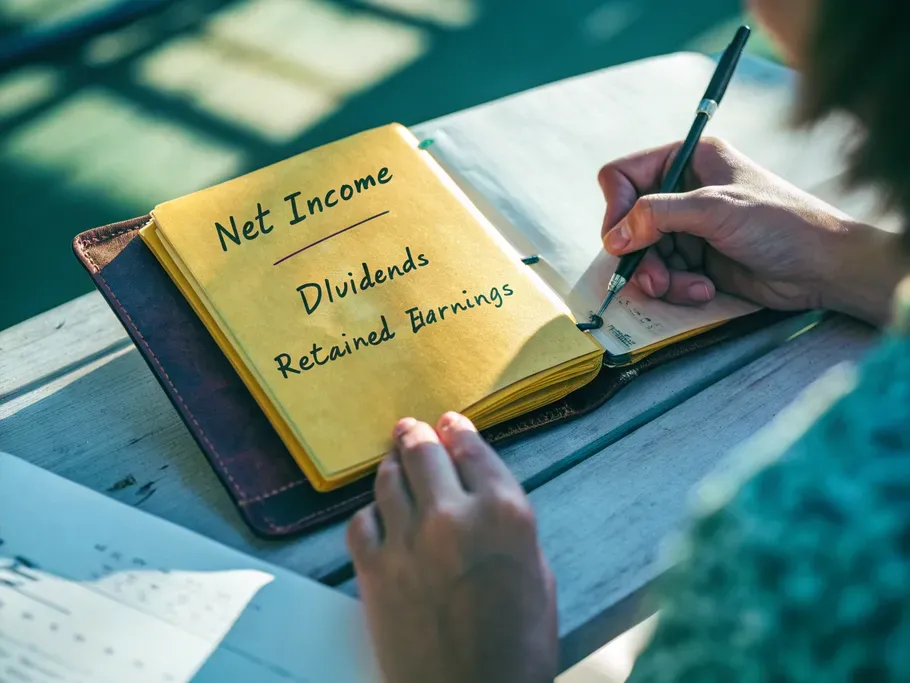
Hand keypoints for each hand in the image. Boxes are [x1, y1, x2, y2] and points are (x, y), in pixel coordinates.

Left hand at [347, 413, 555, 682]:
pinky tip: (380, 516)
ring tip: (392, 462)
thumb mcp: (538, 574)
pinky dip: (371, 513)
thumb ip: (509, 524)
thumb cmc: (521, 645)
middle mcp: (453, 515)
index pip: (472, 449)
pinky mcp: (373, 570)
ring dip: (391, 465)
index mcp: (505, 513)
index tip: (448, 423)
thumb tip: (482, 493)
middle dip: (416, 436)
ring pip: (387, 479)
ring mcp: (408, 541)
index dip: (457, 430)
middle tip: (410, 430)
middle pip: (422, 452)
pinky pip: (361, 521)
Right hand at [599, 137, 904, 325]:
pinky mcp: (697, 259)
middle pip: (629, 222)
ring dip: (660, 276)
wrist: (822, 267)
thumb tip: (615, 236)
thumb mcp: (714, 209)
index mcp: (689, 160)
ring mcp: (689, 227)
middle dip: (640, 254)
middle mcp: (684, 190)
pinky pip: (664, 274)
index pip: (624, 175)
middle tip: (655, 279)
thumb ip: (658, 215)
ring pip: (643, 253)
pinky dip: (677, 287)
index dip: (616, 207)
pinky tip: (704, 289)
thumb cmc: (781, 224)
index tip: (621, 240)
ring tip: (689, 288)